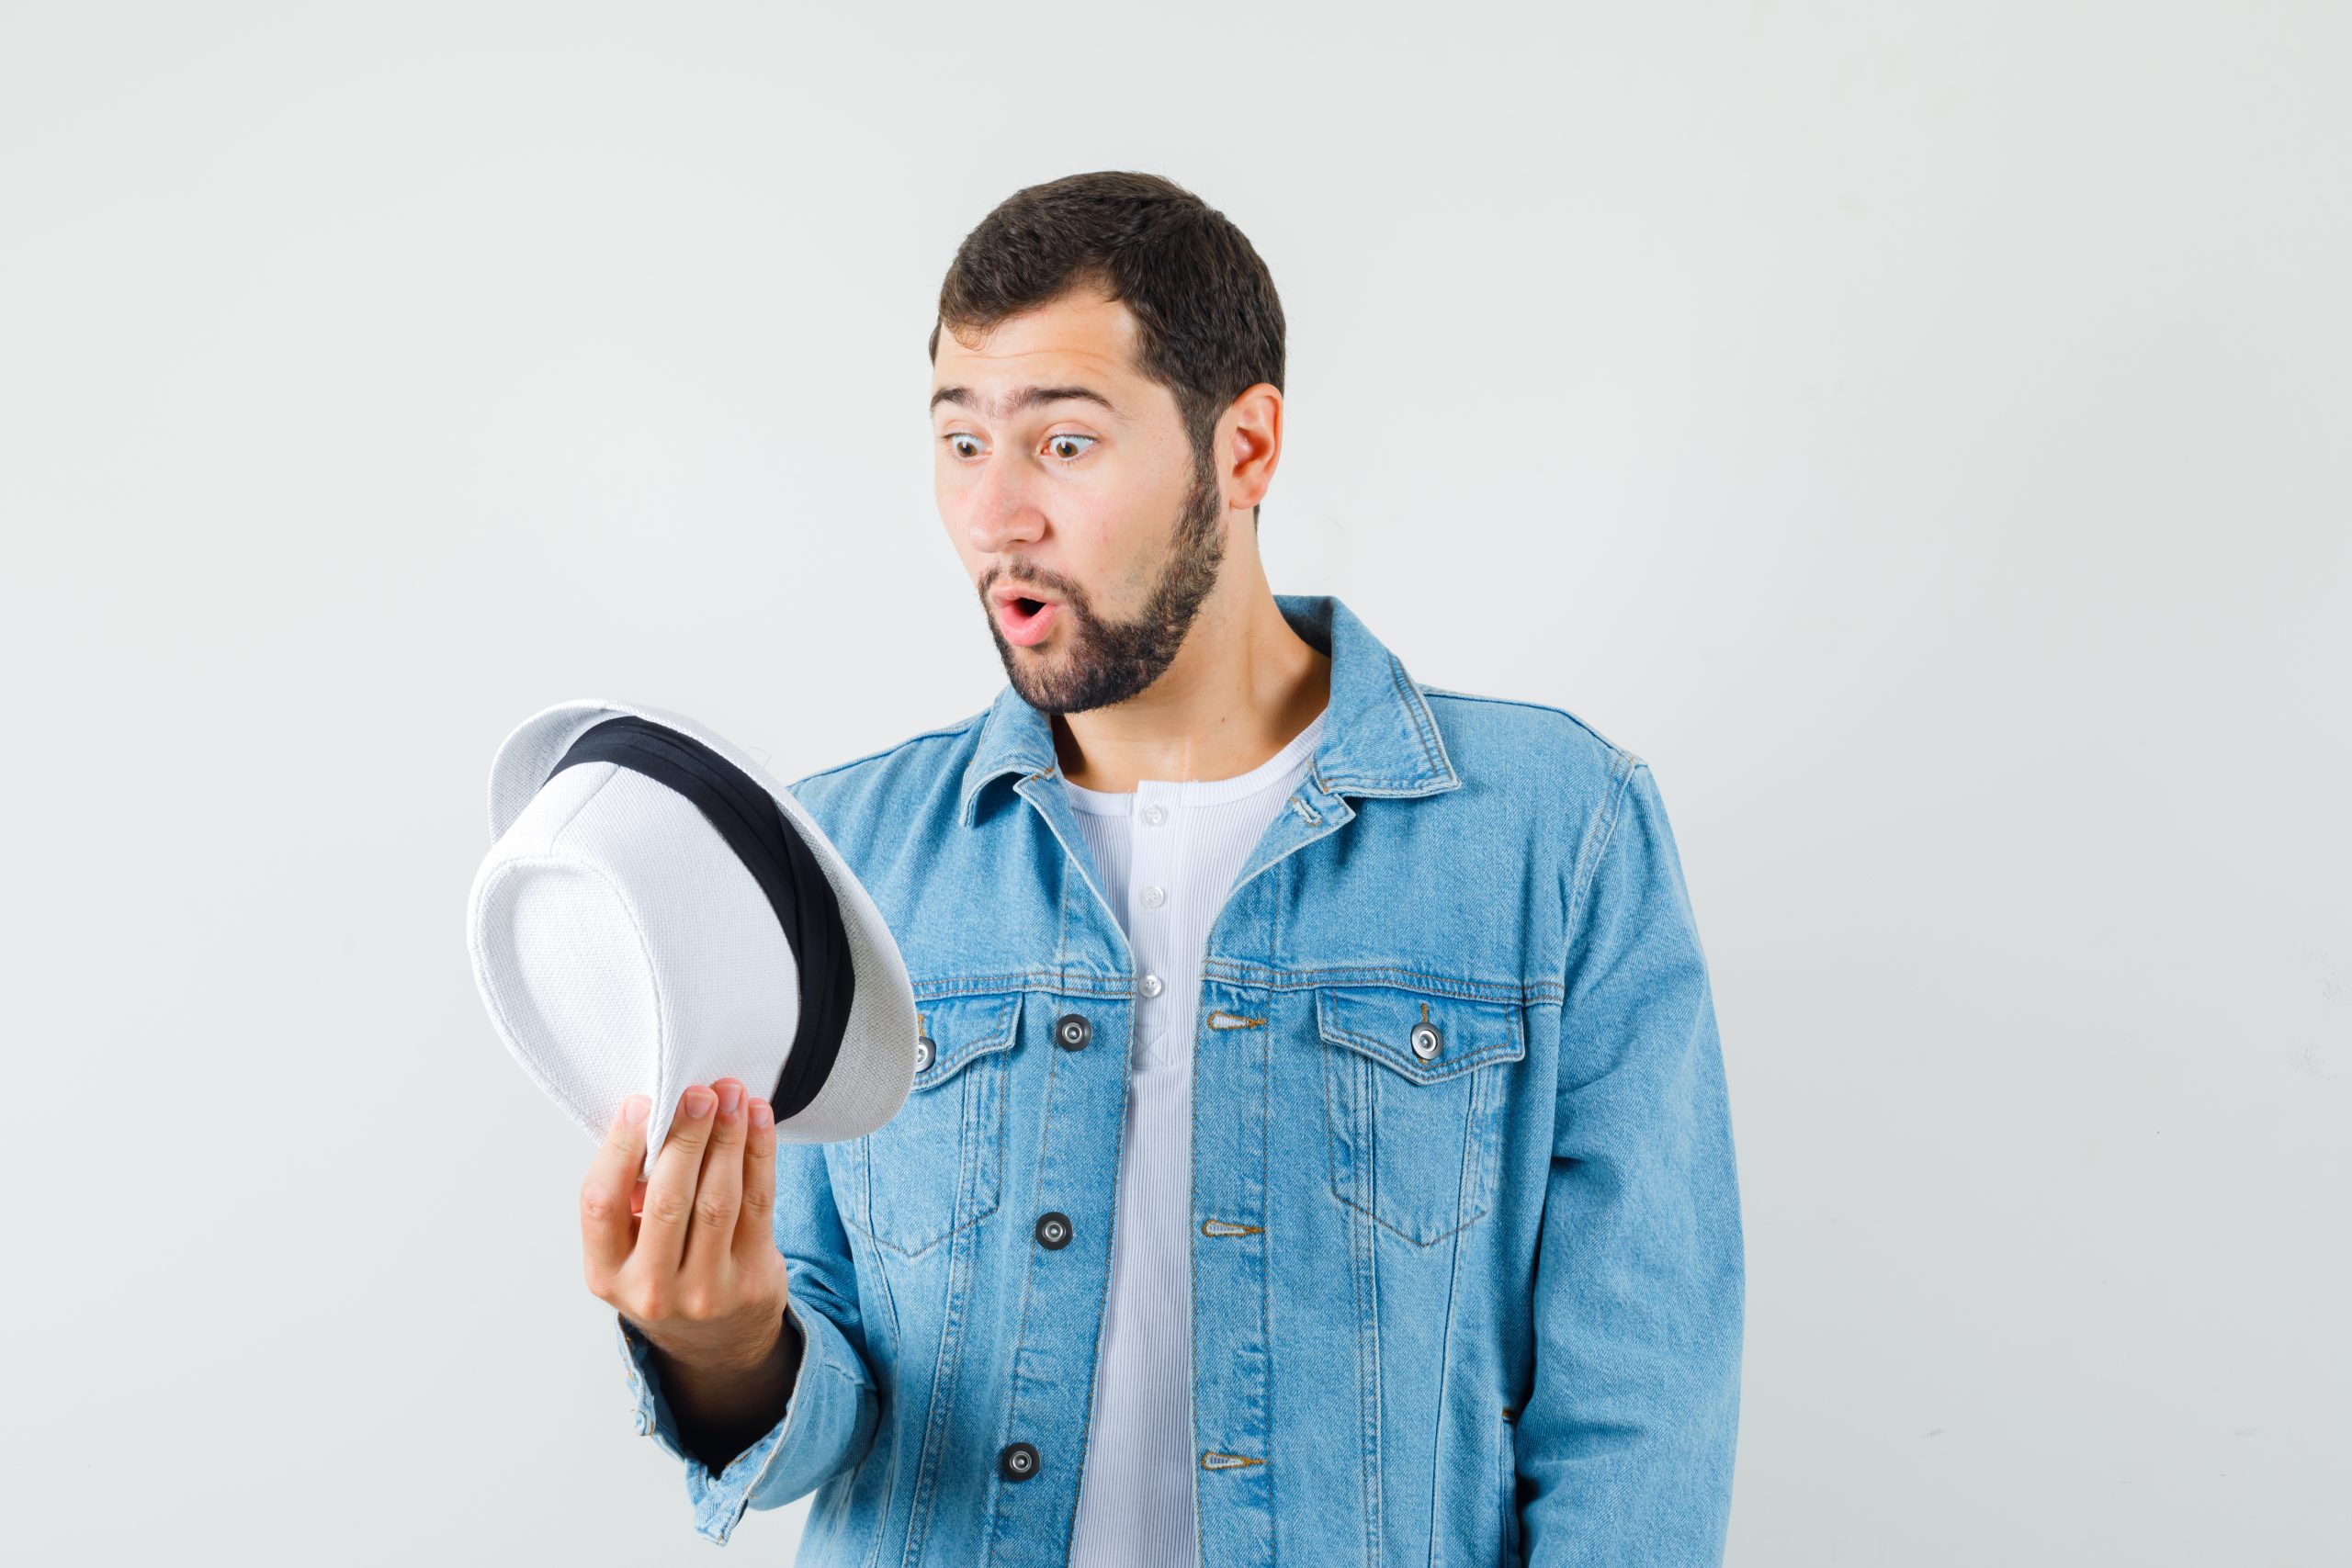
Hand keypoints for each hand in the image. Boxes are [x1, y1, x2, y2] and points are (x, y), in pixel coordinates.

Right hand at [581, 1078, 790, 1376]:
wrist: (716, 1341)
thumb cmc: (664, 1272)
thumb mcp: (626, 1251)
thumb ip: (629, 1196)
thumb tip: (654, 1114)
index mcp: (605, 1272)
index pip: (601, 1203)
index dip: (620, 1148)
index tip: (640, 1102)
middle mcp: (651, 1288)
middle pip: (668, 1199)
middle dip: (686, 1136)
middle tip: (698, 1091)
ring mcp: (706, 1289)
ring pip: (718, 1199)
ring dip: (727, 1138)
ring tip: (732, 1094)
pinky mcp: (752, 1280)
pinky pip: (759, 1204)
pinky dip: (760, 1154)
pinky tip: (759, 1120)